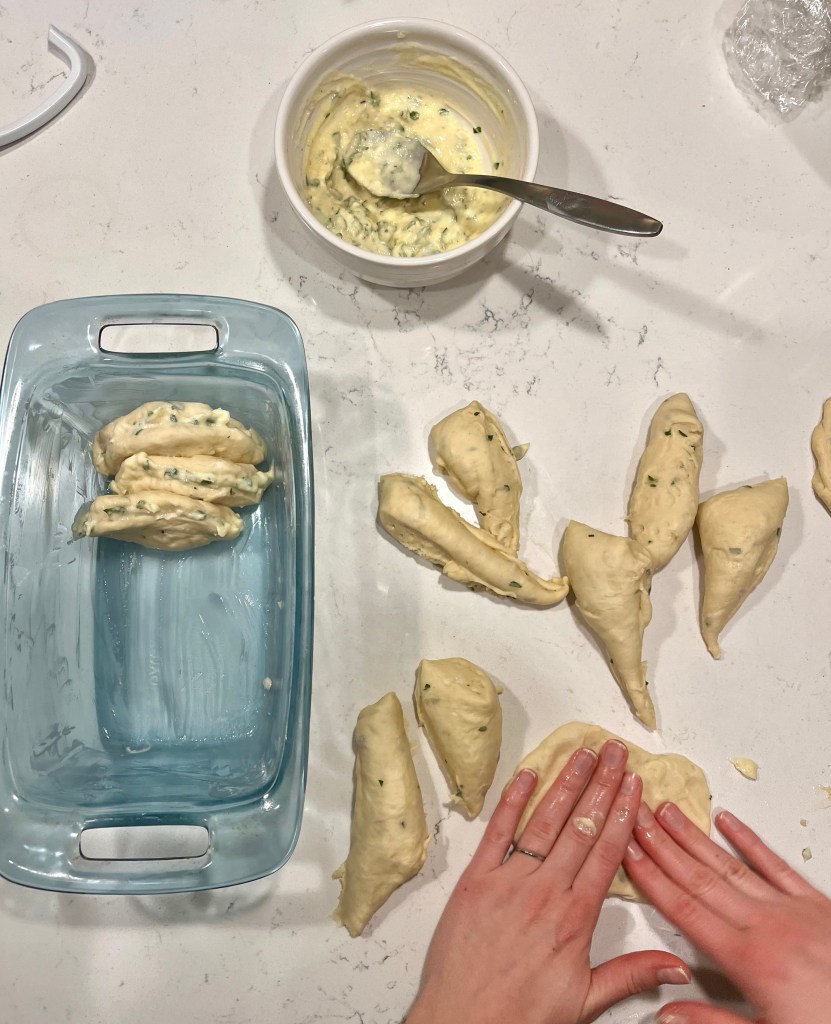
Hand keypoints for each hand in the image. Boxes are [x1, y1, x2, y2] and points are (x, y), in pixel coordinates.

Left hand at [406, 741, 690, 1023]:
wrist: (463, 1023)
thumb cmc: (521, 1015)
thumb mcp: (585, 1001)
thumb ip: (631, 974)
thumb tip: (678, 966)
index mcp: (574, 917)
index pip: (607, 852)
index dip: (622, 813)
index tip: (635, 784)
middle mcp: (544, 891)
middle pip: (581, 827)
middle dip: (602, 785)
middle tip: (616, 751)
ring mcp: (508, 880)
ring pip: (545, 822)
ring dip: (566, 783)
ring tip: (583, 753)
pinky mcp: (476, 880)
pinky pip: (497, 832)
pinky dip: (512, 801)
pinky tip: (527, 775)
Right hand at [624, 802, 830, 1023]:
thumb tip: (665, 1014)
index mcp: (749, 960)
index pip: (685, 909)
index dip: (651, 877)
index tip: (627, 851)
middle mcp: (767, 926)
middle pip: (700, 878)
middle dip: (663, 845)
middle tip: (637, 814)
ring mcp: (793, 909)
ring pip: (731, 865)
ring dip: (695, 837)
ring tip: (668, 811)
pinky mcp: (819, 904)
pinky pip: (777, 864)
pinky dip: (750, 840)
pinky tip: (727, 821)